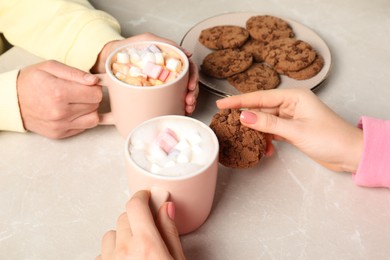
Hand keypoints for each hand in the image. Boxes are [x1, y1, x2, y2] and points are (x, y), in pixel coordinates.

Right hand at [17, 60, 101, 138]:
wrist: (12, 101)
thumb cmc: (31, 81)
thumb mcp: (50, 67)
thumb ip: (75, 73)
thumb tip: (95, 80)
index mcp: (59, 92)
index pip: (95, 93)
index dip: (94, 87)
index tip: (88, 84)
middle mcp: (60, 112)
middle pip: (95, 105)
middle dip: (91, 97)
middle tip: (79, 92)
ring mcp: (60, 126)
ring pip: (93, 119)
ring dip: (90, 110)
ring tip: (78, 103)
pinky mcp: (59, 134)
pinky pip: (84, 128)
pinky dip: (82, 119)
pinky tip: (72, 112)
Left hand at [92, 33, 198, 114]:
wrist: (109, 57)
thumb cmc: (125, 48)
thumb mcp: (142, 41)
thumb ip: (160, 45)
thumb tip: (184, 54)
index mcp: (167, 58)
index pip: (187, 66)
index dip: (193, 77)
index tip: (190, 87)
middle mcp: (168, 68)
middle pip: (188, 80)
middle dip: (192, 92)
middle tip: (189, 101)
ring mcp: (164, 79)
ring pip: (183, 90)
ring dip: (189, 100)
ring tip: (187, 107)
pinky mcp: (158, 90)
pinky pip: (172, 98)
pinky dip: (180, 105)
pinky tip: (182, 110)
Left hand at [97, 190, 184, 259]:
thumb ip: (170, 233)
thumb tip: (166, 209)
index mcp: (146, 245)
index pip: (136, 205)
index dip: (142, 196)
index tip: (147, 196)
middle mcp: (124, 251)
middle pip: (124, 218)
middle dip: (137, 220)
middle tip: (149, 230)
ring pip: (110, 235)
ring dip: (122, 238)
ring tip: (136, 250)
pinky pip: (102, 253)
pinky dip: (112, 254)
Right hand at [216, 88, 363, 171]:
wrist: (351, 155)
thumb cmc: (329, 138)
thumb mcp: (295, 130)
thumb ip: (268, 123)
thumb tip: (243, 116)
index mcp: (294, 96)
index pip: (260, 97)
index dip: (239, 101)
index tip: (221, 104)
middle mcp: (291, 104)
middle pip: (261, 108)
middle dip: (247, 118)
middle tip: (227, 124)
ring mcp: (292, 117)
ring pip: (266, 121)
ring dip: (258, 133)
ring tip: (247, 141)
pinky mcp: (293, 129)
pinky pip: (273, 131)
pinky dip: (268, 140)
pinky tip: (266, 150)